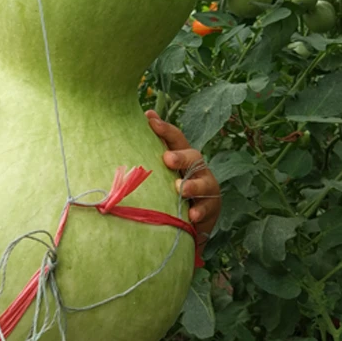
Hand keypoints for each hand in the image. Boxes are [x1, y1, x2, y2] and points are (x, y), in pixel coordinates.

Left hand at [145, 110, 220, 255]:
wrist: (192, 220)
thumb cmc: (170, 189)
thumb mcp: (160, 169)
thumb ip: (148, 150)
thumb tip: (132, 124)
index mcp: (182, 155)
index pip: (176, 138)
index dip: (165, 129)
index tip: (150, 120)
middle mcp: (196, 168)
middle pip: (193, 156)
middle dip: (180, 157)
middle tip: (167, 159)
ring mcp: (206, 188)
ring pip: (203, 183)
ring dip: (192, 186)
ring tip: (180, 189)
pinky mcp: (209, 209)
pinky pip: (206, 209)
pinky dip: (199, 211)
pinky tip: (192, 215)